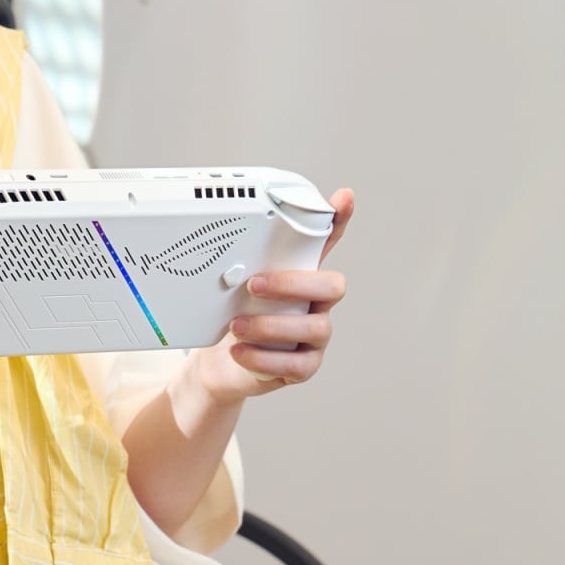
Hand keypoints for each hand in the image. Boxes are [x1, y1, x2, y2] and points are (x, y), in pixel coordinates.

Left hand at [188, 188, 354, 403]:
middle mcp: (318, 303)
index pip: (329, 244)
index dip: (340, 221)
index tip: (343, 197)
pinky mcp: (304, 367)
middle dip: (293, 284)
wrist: (221, 362)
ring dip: (270, 325)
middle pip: (332, 286)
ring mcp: (315, 336)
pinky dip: (263, 358)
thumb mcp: (236, 285)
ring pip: (313, 327)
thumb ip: (243, 263)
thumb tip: (230, 233)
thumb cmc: (236, 315)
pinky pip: (294, 365)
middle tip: (253, 286)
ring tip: (236, 325)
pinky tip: (240, 351)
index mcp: (303, 275)